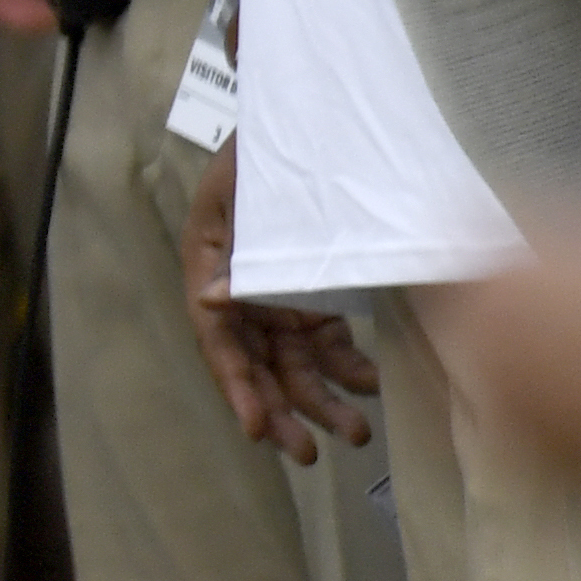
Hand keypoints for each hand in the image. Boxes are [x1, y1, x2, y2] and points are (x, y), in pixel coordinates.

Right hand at [179, 137, 377, 461]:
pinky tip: (370, 385)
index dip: (237, 388)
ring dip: (320, 401)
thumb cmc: (261, 159)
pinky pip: (330, 346)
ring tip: (354, 433)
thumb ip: (226, 250)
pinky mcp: (318, 299)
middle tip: (306, 454)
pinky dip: (348, 369)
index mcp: (213, 272)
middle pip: (259, 366)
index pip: (221, 343)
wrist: (308, 126)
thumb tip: (210, 302)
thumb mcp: (233, 198)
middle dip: (281, 412)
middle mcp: (245, 297)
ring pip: (297, 366)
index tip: (258, 428)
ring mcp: (283, 300)